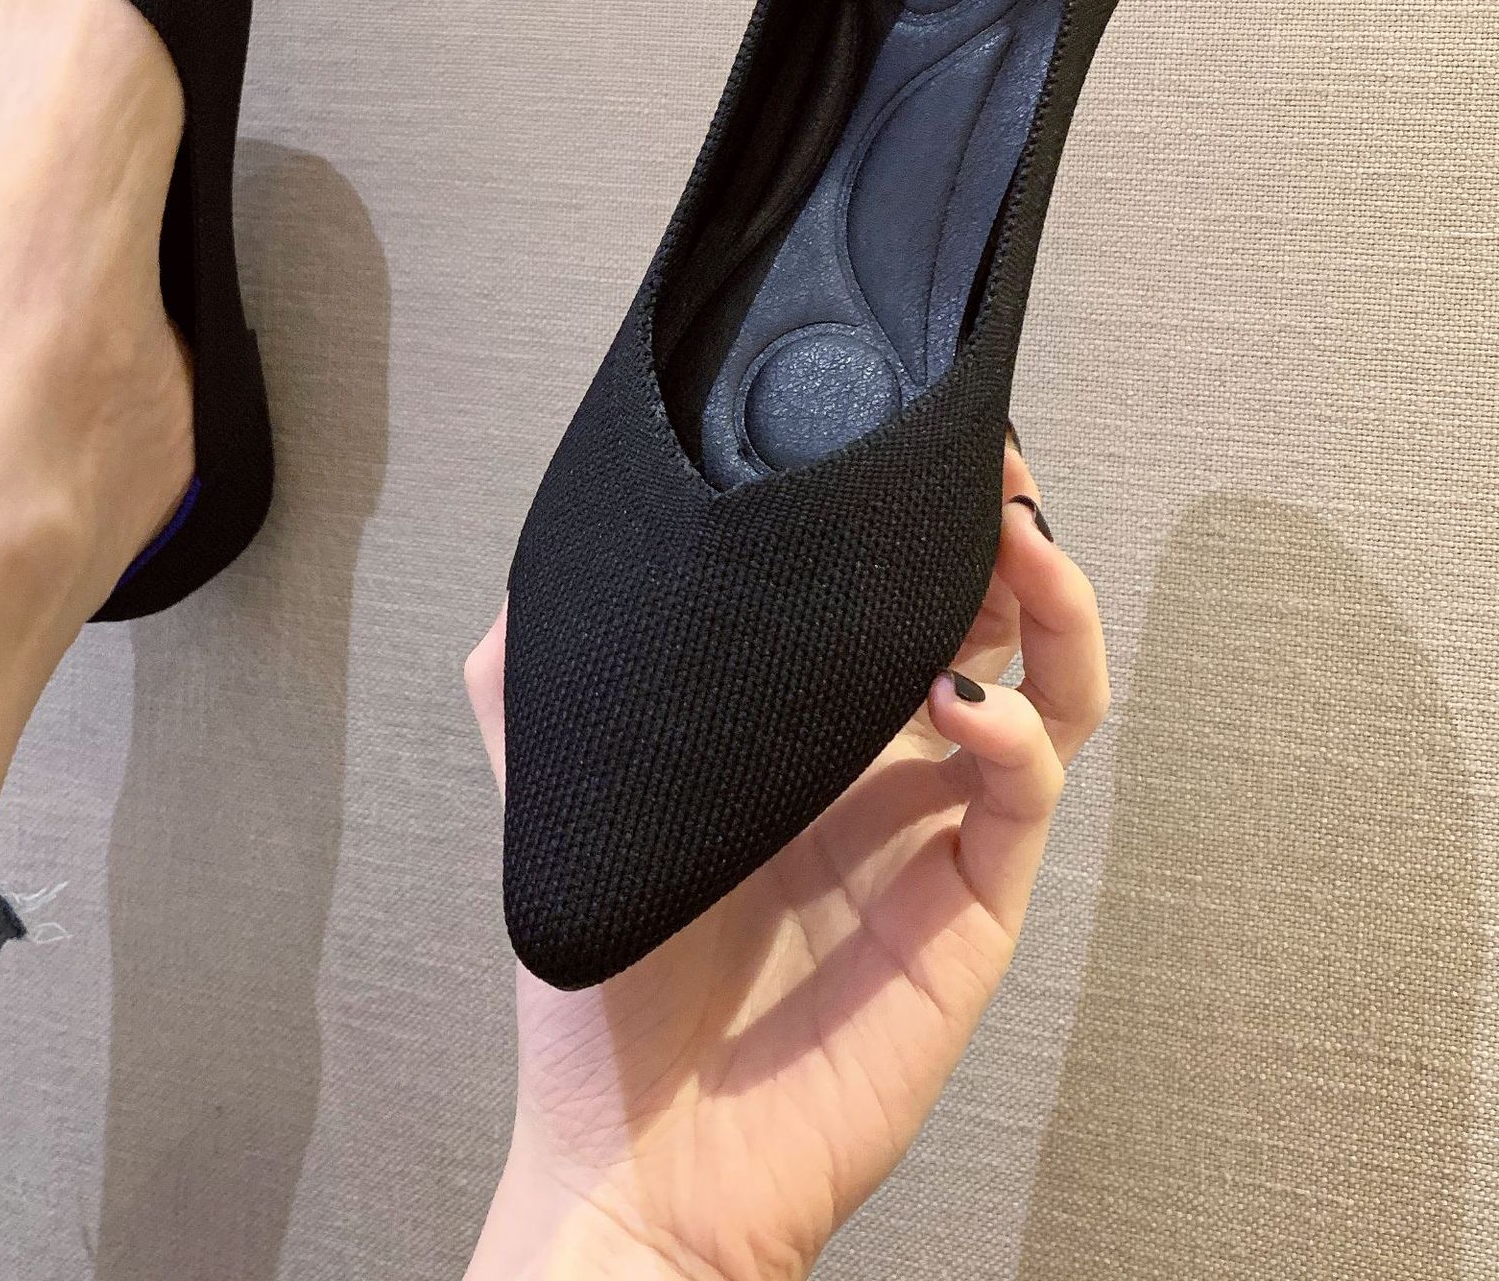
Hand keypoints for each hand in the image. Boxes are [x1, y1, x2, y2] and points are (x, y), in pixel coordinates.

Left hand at [464, 438, 1106, 1280]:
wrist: (637, 1150)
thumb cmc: (605, 982)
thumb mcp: (559, 798)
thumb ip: (539, 684)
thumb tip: (534, 571)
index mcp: (799, 728)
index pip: (883, 594)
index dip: (908, 514)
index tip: (901, 432)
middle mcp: (881, 765)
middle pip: (986, 616)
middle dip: (998, 525)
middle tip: (987, 461)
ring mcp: (933, 833)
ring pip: (1044, 691)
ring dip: (1048, 607)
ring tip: (1016, 543)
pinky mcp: (967, 910)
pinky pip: (1024, 800)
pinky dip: (1014, 735)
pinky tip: (964, 703)